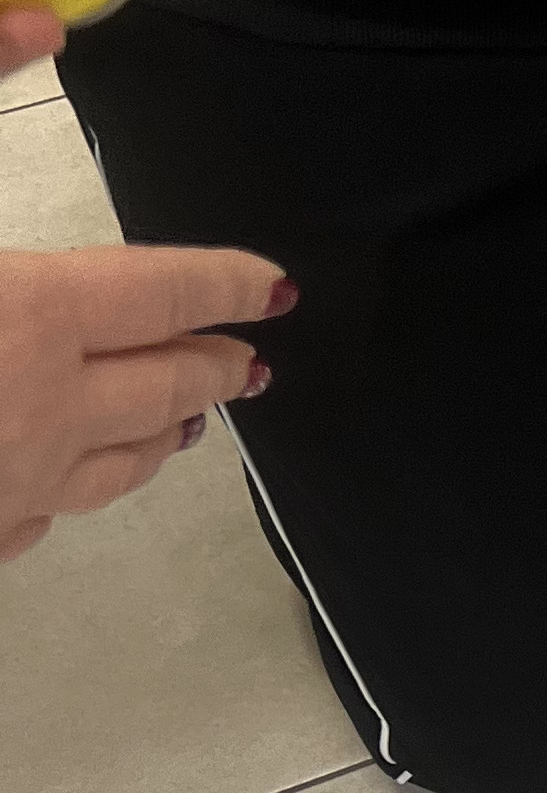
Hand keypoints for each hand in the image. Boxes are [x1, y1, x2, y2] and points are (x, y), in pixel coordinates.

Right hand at [0, 242, 290, 563]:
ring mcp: (22, 481)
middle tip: (248, 364)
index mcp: (34, 318)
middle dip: (215, 370)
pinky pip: (49, 517)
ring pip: (123, 462)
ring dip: (165, 435)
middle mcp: (48, 405)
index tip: (275, 290)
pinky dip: (72, 493)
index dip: (227, 287)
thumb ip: (14, 276)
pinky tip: (69, 485)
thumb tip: (41, 281)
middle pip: (163, 384)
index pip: (163, 294)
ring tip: (189, 419)